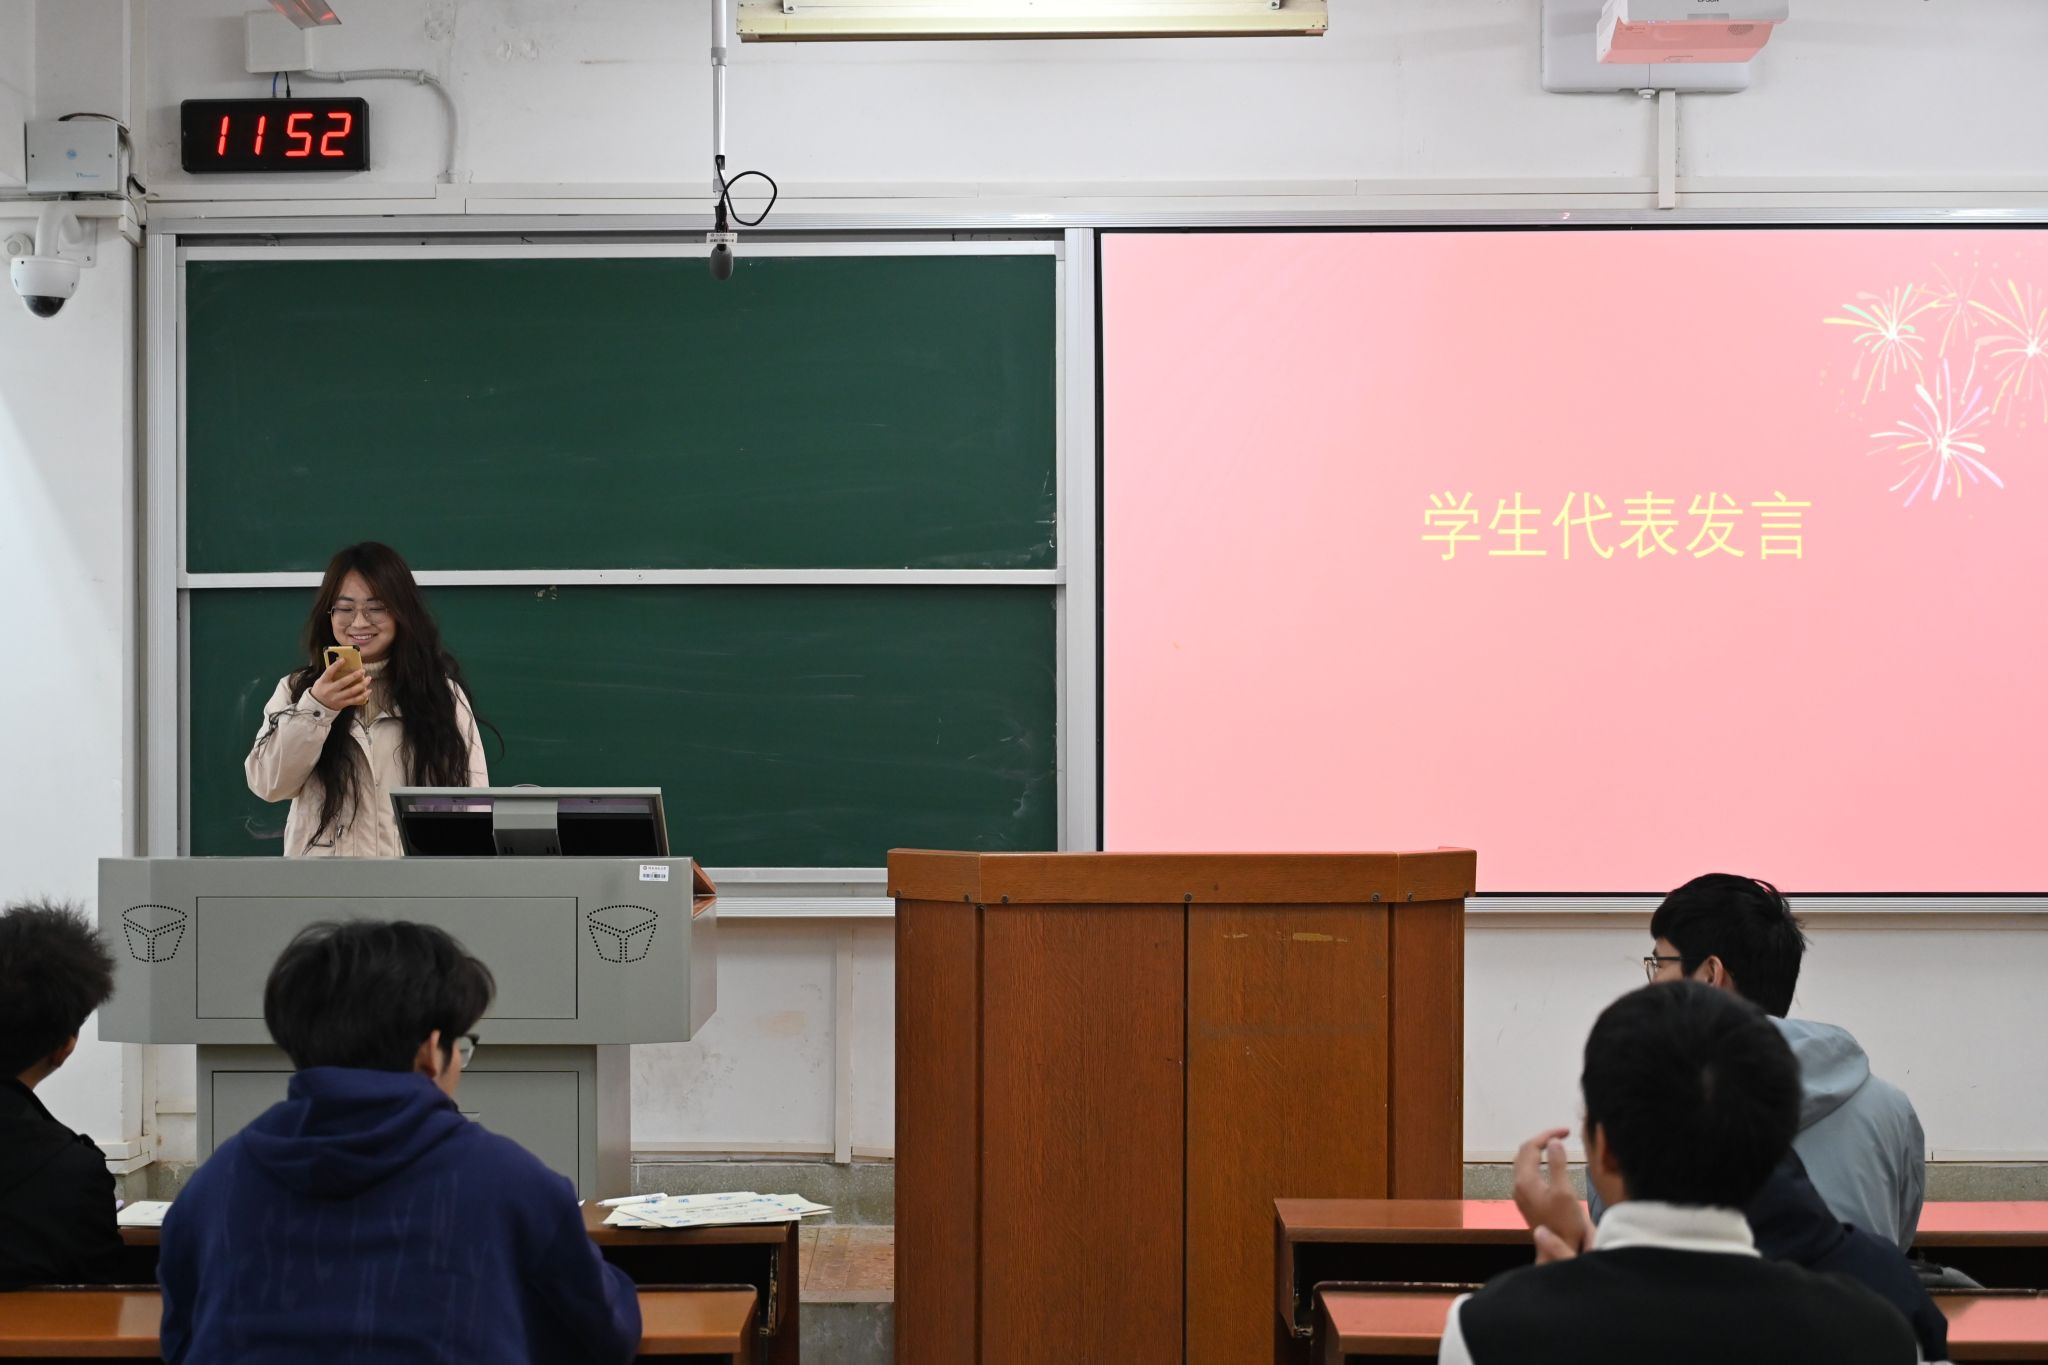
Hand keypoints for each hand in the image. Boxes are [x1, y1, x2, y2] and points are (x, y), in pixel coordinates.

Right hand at [309, 656, 372, 711]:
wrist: (317, 706)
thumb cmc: (321, 690)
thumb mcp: (322, 681)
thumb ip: (331, 674)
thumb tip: (345, 666)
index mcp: (323, 682)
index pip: (329, 672)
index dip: (336, 665)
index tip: (344, 659)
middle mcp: (330, 690)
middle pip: (343, 682)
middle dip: (354, 676)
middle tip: (363, 670)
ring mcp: (336, 698)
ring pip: (351, 691)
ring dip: (362, 684)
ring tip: (368, 679)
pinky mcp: (342, 704)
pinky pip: (355, 700)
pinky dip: (363, 695)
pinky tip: (369, 690)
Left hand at [1512, 1127, 1594, 1258]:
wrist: (1558, 1251)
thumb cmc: (1564, 1224)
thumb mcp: (1564, 1191)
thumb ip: (1558, 1164)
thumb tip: (1554, 1141)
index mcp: (1525, 1180)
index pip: (1530, 1146)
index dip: (1547, 1135)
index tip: (1567, 1131)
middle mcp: (1518, 1184)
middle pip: (1524, 1152)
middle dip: (1542, 1140)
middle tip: (1563, 1135)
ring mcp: (1521, 1193)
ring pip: (1525, 1162)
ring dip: (1539, 1150)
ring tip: (1558, 1144)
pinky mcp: (1527, 1200)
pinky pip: (1528, 1171)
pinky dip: (1539, 1161)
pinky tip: (1551, 1163)